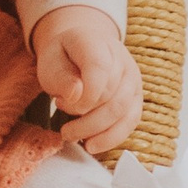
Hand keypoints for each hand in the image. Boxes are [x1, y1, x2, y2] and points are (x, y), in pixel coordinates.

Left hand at [32, 6, 142, 158]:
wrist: (81, 46)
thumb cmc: (64, 57)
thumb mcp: (50, 61)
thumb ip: (60, 77)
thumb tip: (75, 95)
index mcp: (97, 42)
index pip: (99, 68)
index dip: (84, 94)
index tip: (61, 104)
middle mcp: (122, 59)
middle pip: (111, 96)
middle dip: (84, 118)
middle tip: (62, 122)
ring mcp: (133, 78)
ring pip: (123, 111)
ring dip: (96, 131)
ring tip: (72, 136)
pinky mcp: (136, 97)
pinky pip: (131, 121)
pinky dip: (112, 137)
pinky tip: (93, 145)